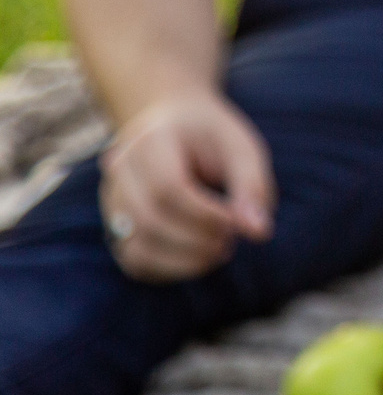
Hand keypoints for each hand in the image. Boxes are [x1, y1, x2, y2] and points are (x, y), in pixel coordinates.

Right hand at [98, 90, 273, 282]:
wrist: (176, 126)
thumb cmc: (213, 140)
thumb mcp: (241, 148)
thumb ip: (252, 186)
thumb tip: (259, 233)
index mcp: (151, 139)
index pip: (168, 187)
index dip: (205, 215)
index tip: (237, 223)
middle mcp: (120, 169)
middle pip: (149, 219)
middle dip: (197, 239)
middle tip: (231, 241)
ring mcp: (111, 199)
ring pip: (137, 246)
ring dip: (184, 260)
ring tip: (220, 251)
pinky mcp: (115, 224)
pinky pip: (134, 260)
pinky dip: (169, 269)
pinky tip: (199, 258)